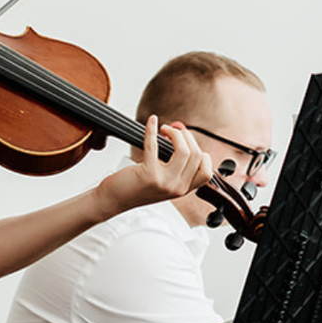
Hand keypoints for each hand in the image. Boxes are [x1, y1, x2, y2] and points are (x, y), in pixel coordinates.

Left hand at [96, 116, 213, 214]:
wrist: (114, 200)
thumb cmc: (135, 187)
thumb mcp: (163, 181)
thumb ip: (175, 166)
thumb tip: (181, 133)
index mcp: (183, 190)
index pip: (207, 172)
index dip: (200, 152)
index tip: (187, 143)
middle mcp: (177, 188)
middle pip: (196, 155)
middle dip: (186, 136)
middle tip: (172, 131)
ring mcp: (164, 182)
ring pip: (184, 150)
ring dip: (175, 133)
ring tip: (164, 130)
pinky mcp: (148, 174)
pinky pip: (154, 145)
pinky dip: (152, 129)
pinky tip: (150, 122)